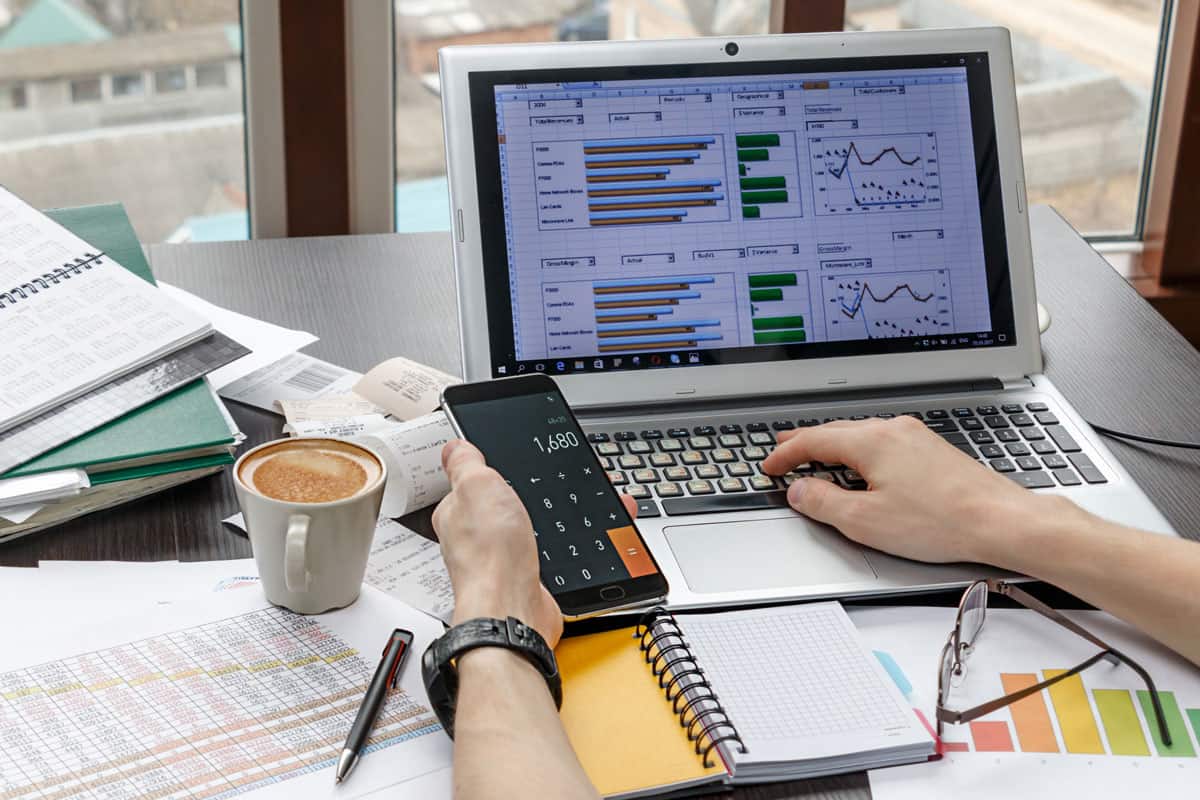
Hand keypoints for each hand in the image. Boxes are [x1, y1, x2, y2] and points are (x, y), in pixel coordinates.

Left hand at [432, 440, 636, 647]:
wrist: (512, 608)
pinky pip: (533, 554)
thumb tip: (454, 446)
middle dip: (515, 498)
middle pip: (493, 508)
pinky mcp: (519, 578)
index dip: (487, 474)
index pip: (467, 485)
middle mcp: (471, 539)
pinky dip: (545, 547)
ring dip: (533, 522)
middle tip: (533, 489)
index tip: (503, 468)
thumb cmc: (490, 554)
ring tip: (548, 513)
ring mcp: (496, 560)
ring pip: (516, 531)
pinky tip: (554, 543)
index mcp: (455, 512)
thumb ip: (467, 463)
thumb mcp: (478, 485)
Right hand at [760, 416, 1058, 564]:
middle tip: (783, 449)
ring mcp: (915, 436)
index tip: (770, 465)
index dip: (786, 454)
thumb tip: (800, 491)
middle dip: (805, 441)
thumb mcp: (865, 521)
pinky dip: (859, 448)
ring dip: (833, 443)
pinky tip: (861, 462)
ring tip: (816, 454)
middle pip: (836, 430)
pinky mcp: (932, 450)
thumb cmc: (940, 521)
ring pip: (861, 433)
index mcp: (871, 441)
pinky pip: (882, 441)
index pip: (814, 440)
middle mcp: (893, 430)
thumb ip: (823, 503)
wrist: (1000, 520)